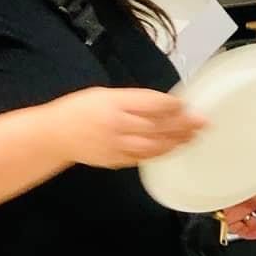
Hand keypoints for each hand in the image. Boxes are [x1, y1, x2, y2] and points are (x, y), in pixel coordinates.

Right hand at [53, 87, 204, 168]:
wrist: (53, 136)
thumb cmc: (79, 109)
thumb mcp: (104, 94)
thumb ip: (132, 100)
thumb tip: (165, 104)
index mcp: (113, 103)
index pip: (151, 104)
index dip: (172, 105)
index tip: (187, 104)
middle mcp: (117, 125)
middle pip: (157, 126)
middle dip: (183, 125)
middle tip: (203, 122)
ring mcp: (116, 146)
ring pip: (153, 145)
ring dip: (177, 141)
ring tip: (194, 137)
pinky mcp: (115, 161)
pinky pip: (143, 158)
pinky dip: (161, 153)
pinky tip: (173, 148)